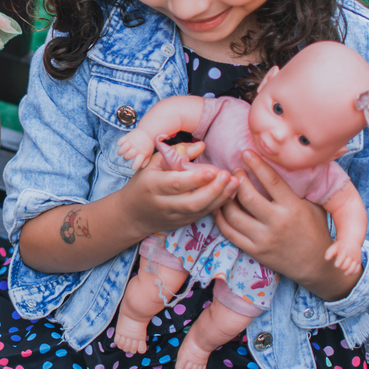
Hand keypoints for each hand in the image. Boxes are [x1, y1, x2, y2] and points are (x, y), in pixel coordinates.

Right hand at [117, 128, 155, 170]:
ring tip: (120, 153)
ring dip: (120, 152)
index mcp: (142, 153)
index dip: (134, 166)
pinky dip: (119, 143)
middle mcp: (136, 149)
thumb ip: (146, 161)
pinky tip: (120, 144)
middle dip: (125, 158)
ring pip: (122, 150)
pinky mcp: (127, 137)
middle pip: (127, 156)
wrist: (148, 131)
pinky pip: (120, 141)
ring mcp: (131, 142)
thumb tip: (142, 167)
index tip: (133, 167)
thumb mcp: (149, 153)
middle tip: (126, 157)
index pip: (137, 163)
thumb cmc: (149, 144)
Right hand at [120, 141, 236, 235]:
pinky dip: (219, 204)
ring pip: (201, 210)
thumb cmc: (143, 183)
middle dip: (213, 190)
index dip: (196, 179)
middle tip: (228, 176)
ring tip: (235, 182)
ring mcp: (175, 216)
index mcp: (153, 185)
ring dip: (221, 197)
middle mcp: (164, 204)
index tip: (213, 170)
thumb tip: (201, 145)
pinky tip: (230, 192)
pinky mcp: (184, 223)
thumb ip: (177, 153)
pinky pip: (204, 214)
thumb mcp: (153, 164)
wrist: (132, 214)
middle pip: (192, 202)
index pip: (176, 184)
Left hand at [213, 150, 335, 284]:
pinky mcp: (254, 251)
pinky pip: (229, 232)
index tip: (246, 153)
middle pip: (247, 197)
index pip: (271, 181)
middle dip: (237, 179)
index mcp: (293, 208)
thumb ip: (299, 187)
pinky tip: (219, 206)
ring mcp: (264, 239)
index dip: (257, 165)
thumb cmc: (315, 230)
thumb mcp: (313, 206)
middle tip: (234, 171)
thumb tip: (287, 161)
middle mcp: (277, 223)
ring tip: (225, 187)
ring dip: (225, 197)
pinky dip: (220, 218)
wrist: (315, 266)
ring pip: (233, 215)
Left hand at [325, 238, 363, 276]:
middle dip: (342, 268)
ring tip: (345, 272)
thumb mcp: (334, 247)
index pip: (340, 261)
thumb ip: (329, 253)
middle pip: (346, 266)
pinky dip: (354, 273)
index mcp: (343, 251)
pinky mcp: (359, 261)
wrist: (352, 240)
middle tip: (340, 266)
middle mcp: (351, 255)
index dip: (337, 265)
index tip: (336, 264)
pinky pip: (357, 269)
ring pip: (352, 269)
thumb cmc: (340, 245)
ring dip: (348, 272)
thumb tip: (326, 259)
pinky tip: (350, 273)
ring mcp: (356, 258)